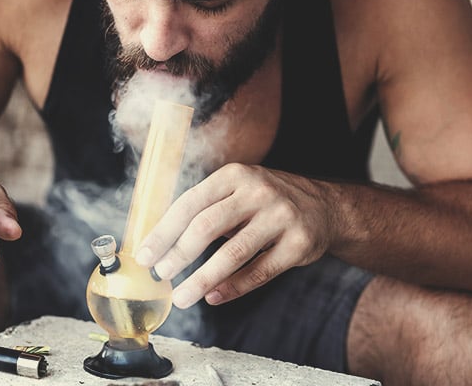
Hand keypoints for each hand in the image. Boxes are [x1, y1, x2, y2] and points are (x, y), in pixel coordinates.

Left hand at [135, 163, 334, 308]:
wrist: (326, 207)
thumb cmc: (267, 201)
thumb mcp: (238, 191)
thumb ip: (205, 210)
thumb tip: (161, 244)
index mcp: (234, 176)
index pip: (189, 203)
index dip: (164, 231)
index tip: (145, 255)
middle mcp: (257, 191)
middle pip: (207, 226)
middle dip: (178, 254)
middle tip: (161, 275)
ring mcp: (281, 216)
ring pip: (233, 253)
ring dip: (202, 279)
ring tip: (183, 297)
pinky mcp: (299, 243)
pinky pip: (260, 271)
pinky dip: (234, 287)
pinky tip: (214, 297)